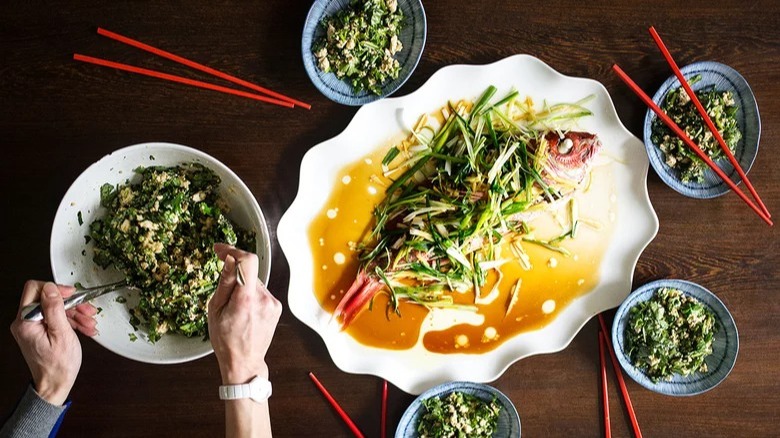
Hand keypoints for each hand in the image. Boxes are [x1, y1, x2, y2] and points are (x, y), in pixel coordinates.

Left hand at [10, 281, 97, 404]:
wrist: (55, 384)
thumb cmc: (58, 366)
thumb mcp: (61, 334)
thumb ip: (54, 309)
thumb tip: (50, 288)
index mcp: (25, 322)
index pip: (35, 289)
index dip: (56, 289)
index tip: (72, 294)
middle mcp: (24, 323)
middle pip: (47, 299)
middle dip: (71, 303)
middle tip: (86, 310)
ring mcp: (31, 327)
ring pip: (54, 308)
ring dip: (75, 313)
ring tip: (89, 322)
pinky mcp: (38, 331)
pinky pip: (55, 318)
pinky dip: (71, 321)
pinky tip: (84, 327)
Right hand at [208, 244, 282, 383]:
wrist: (244, 362)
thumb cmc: (225, 339)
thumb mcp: (215, 309)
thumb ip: (225, 282)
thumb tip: (230, 259)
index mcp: (246, 299)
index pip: (248, 261)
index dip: (233, 251)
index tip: (220, 250)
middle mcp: (264, 299)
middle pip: (249, 273)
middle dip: (235, 277)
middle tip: (224, 296)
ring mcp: (273, 303)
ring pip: (255, 283)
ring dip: (244, 288)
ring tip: (235, 310)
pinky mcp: (277, 307)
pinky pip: (262, 293)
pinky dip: (252, 296)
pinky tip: (245, 313)